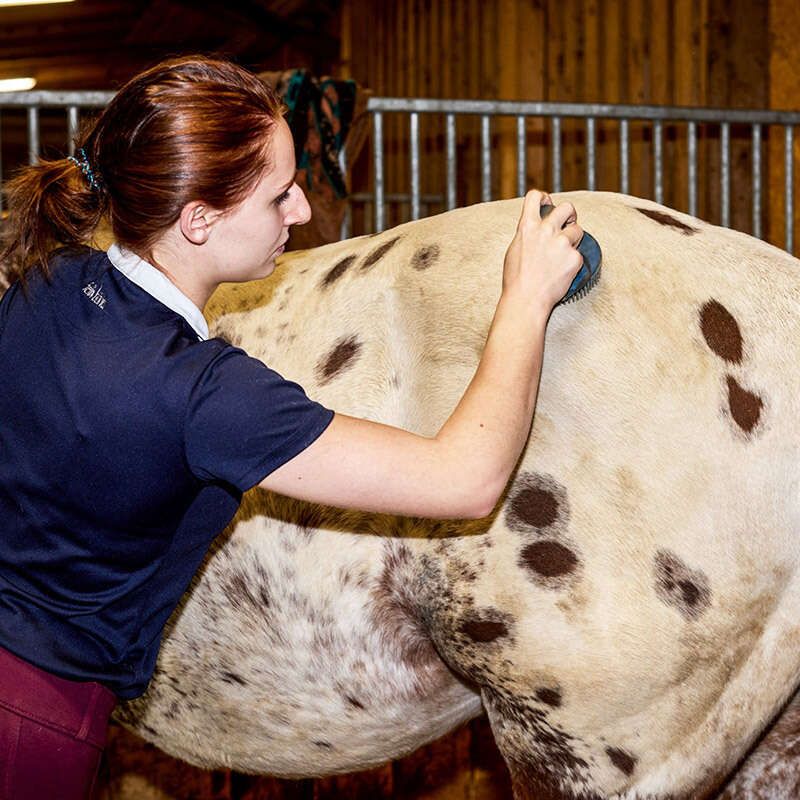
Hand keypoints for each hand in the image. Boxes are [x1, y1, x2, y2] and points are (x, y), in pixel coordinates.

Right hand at [502, 189, 583, 314]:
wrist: (526, 300)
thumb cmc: (516, 280)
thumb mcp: (514, 250)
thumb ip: (527, 234)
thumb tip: (535, 229)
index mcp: (528, 227)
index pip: (535, 197)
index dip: (543, 197)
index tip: (547, 202)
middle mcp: (546, 231)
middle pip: (567, 208)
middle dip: (569, 215)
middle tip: (568, 224)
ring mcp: (562, 243)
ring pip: (577, 230)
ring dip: (573, 240)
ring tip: (562, 255)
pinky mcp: (575, 258)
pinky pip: (579, 254)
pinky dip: (573, 262)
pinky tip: (562, 272)